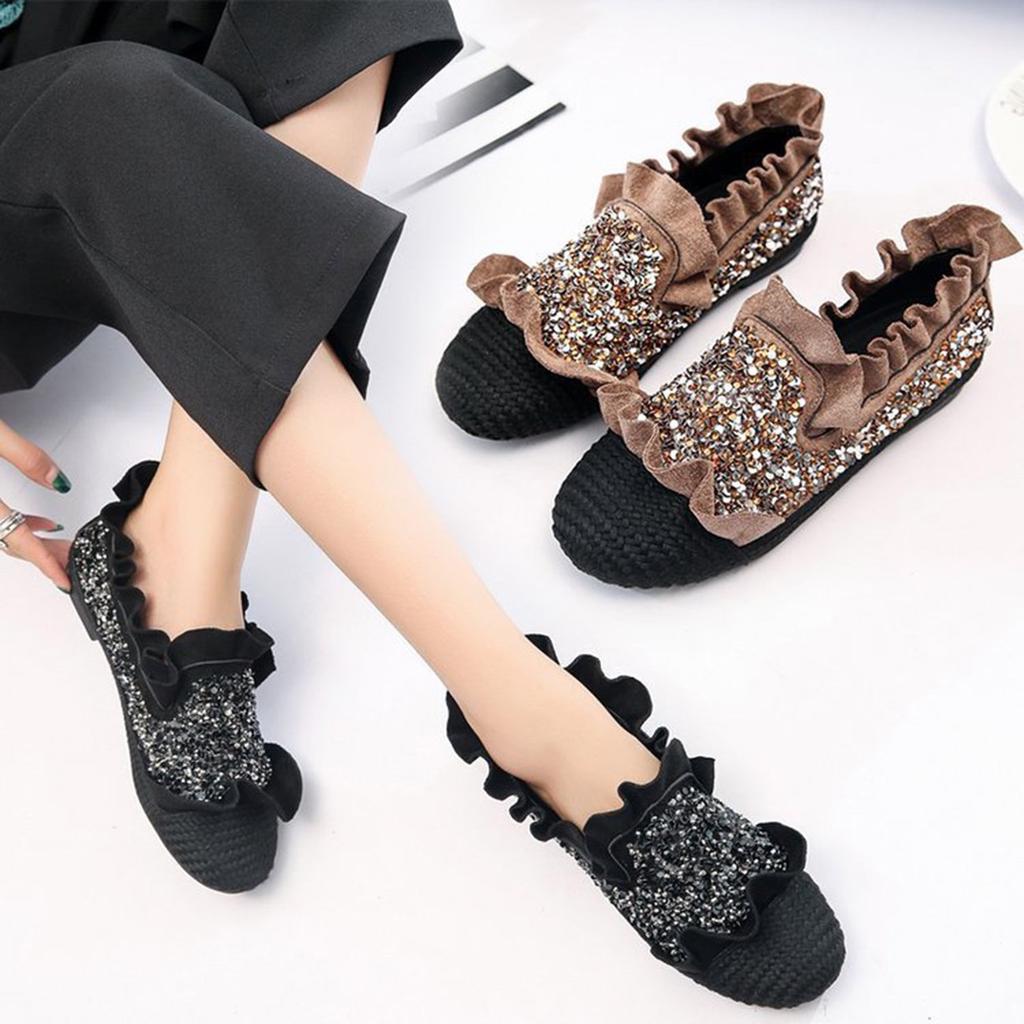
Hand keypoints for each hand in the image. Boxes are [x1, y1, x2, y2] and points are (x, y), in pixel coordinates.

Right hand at [0, 419, 71, 590]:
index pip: (12, 535)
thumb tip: (57, 481)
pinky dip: (9, 523)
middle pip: (1, 539)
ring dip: (24, 538)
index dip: (40, 560)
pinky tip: (31, 521)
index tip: (60, 577)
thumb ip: (25, 456)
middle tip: (66, 557)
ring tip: (54, 539)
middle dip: (38, 552)